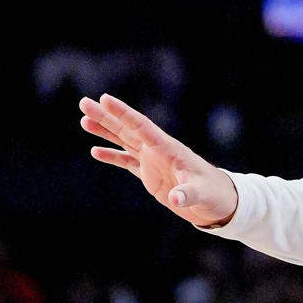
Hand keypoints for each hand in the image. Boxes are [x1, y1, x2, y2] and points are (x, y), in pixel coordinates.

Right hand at [79, 93, 238, 227]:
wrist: (218, 204)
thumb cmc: (214, 195)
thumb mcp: (202, 194)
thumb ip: (189, 194)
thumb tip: (177, 199)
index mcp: (169, 149)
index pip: (142, 126)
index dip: (124, 113)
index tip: (105, 99)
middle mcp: (158, 150)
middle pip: (127, 129)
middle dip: (105, 116)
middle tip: (83, 102)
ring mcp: (153, 161)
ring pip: (124, 141)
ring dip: (104, 131)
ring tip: (84, 120)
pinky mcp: (151, 175)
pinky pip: (127, 162)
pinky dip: (112, 157)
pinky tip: (96, 151)